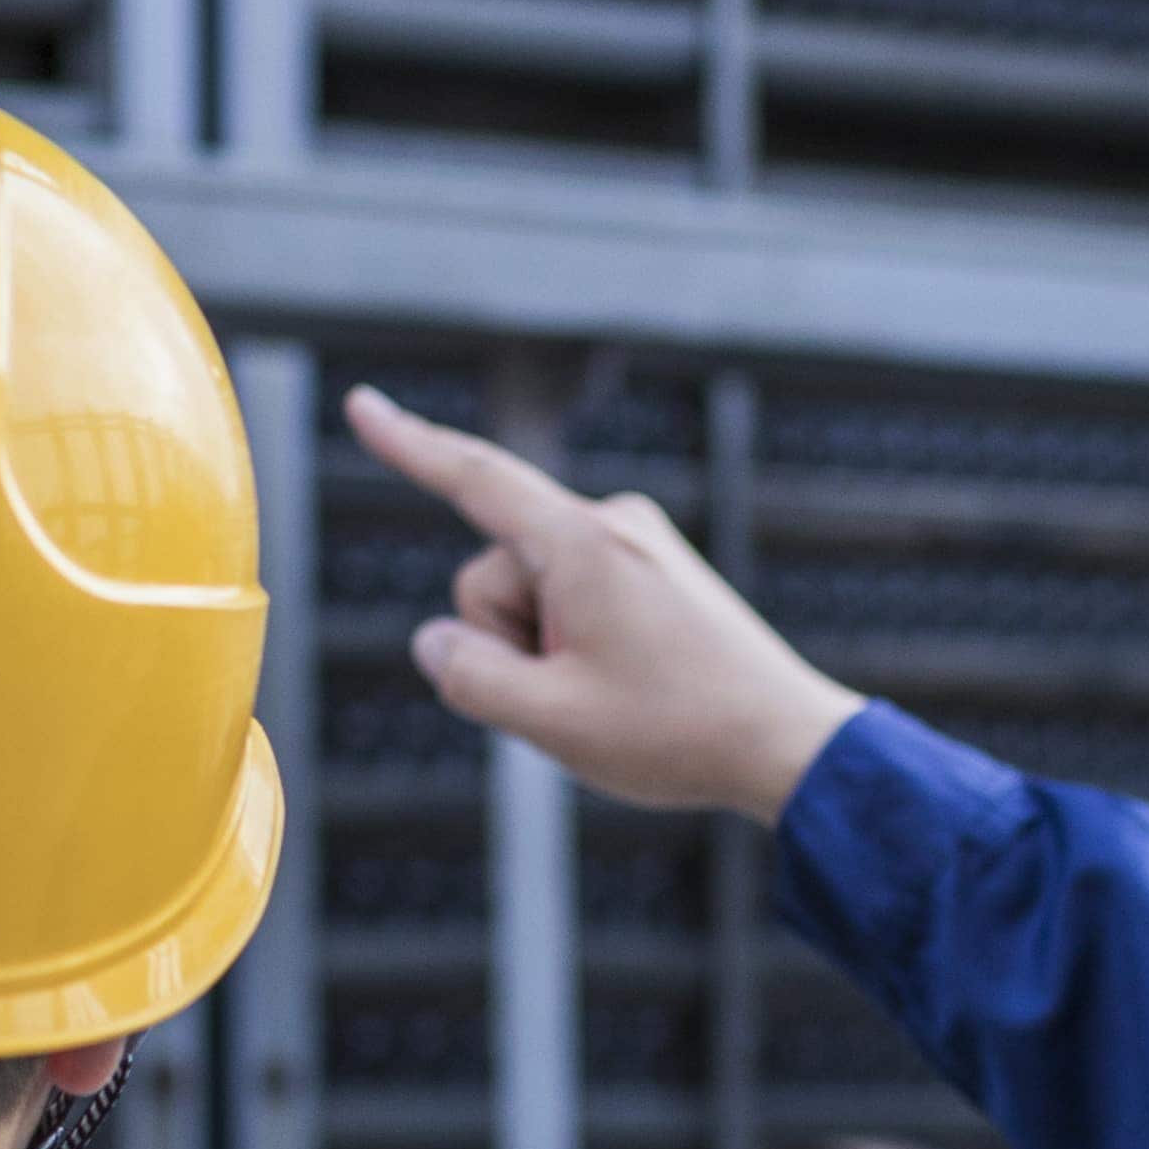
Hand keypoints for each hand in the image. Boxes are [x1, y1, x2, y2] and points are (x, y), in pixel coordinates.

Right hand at [344, 385, 866, 821]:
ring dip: (548, 652)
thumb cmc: (677, 731)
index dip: (407, 444)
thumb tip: (436, 641)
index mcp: (582, 543)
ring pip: (534, 597)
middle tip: (580, 697)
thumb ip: (468, 675)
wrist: (787, 743)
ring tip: (617, 695)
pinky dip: (579, 648)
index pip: (474, 478)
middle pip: (495, 575)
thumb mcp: (548, 720)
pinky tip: (631, 687)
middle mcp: (611, 523)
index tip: (361, 405)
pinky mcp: (655, 571)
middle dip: (510, 641)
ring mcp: (638, 544)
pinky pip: (576, 603)